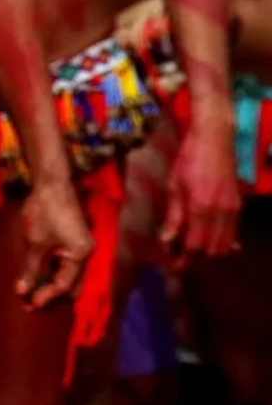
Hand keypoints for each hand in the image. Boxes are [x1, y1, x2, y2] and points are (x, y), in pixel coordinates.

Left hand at [15, 178, 90, 307]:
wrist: (51, 184)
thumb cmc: (44, 212)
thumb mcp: (35, 243)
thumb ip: (31, 269)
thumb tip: (22, 291)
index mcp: (81, 255)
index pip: (64, 285)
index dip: (45, 296)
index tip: (29, 305)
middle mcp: (86, 253)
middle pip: (71, 283)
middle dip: (51, 294)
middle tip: (30, 305)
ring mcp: (82, 246)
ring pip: (68, 273)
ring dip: (51, 283)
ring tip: (31, 293)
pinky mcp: (74, 240)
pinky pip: (66, 262)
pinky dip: (53, 271)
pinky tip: (39, 276)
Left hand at [162, 123, 242, 265]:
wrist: (215, 140)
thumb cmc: (189, 160)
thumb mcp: (174, 186)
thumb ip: (173, 216)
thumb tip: (166, 240)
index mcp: (201, 208)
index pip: (194, 246)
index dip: (181, 259)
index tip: (168, 264)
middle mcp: (221, 213)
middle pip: (211, 250)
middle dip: (194, 259)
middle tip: (175, 259)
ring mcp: (233, 210)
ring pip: (224, 245)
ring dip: (207, 253)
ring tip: (187, 251)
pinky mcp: (238, 206)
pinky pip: (233, 233)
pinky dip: (222, 243)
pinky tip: (208, 242)